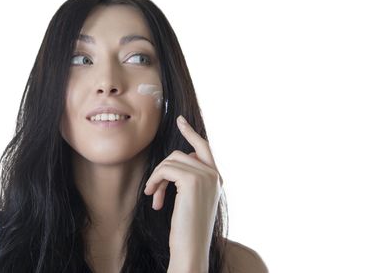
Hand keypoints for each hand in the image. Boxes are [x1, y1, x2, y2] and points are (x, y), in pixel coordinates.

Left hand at [144, 115, 222, 270]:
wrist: (191, 248)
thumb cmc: (187, 229)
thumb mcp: (190, 200)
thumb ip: (188, 179)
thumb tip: (176, 162)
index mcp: (216, 179)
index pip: (203, 147)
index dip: (190, 132)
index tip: (180, 120)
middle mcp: (214, 175)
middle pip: (180, 154)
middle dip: (162, 169)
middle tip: (152, 190)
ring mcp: (206, 176)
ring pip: (170, 161)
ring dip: (157, 178)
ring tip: (153, 197)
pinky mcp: (193, 180)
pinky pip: (166, 169)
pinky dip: (155, 181)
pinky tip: (153, 197)